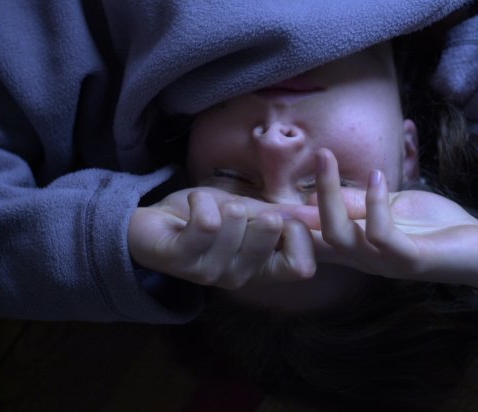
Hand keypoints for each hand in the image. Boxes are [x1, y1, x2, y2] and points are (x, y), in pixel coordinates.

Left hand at [128, 187, 315, 287]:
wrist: (154, 223)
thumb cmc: (207, 218)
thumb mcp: (251, 213)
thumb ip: (284, 218)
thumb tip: (323, 214)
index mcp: (261, 270)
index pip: (302, 267)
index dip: (298, 233)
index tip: (278, 216)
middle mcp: (239, 278)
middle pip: (269, 240)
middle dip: (257, 208)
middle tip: (236, 210)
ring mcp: (209, 273)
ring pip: (234, 225)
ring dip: (225, 203)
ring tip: (213, 208)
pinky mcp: (180, 260)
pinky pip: (205, 223)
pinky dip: (201, 200)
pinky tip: (194, 204)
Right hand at [286, 149, 477, 302]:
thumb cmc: (436, 227)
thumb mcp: (392, 206)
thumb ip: (358, 202)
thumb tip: (317, 191)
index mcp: (357, 245)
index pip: (313, 236)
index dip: (288, 218)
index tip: (271, 188)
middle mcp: (364, 259)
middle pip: (318, 235)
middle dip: (312, 193)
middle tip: (316, 154)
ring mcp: (385, 262)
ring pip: (340, 236)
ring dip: (331, 194)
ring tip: (327, 157)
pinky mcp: (411, 260)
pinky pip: (381, 236)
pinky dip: (374, 204)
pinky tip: (378, 176)